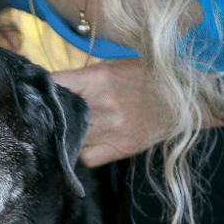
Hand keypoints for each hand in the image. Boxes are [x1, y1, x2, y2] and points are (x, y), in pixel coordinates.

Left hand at [51, 57, 176, 167]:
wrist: (185, 99)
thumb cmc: (146, 77)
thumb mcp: (113, 65)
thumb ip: (83, 78)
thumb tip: (52, 87)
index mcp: (98, 78)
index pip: (54, 85)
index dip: (42, 91)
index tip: (37, 94)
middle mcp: (102, 104)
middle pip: (58, 115)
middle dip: (50, 116)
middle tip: (46, 116)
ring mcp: (112, 128)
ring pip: (69, 139)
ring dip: (64, 136)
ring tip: (65, 131)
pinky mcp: (121, 148)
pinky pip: (86, 158)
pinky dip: (80, 153)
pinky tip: (85, 144)